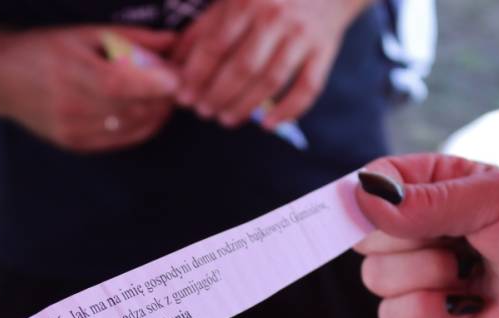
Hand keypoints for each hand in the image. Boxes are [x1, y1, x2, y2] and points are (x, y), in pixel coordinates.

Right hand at [0, 27, 179, 151]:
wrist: (2, 79)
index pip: (122, 82)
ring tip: (162, 93)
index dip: (154, 82)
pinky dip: (142, 125)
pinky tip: (145, 109)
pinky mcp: (77, 145)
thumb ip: (133, 39)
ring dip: (156, 111)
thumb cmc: (46, 48)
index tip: (178, 76)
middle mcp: (71, 106)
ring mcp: (74, 130)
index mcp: (72, 71)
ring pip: (132, 126)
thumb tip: (173, 41)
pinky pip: (122, 139)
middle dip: (162, 96)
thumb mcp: (86, 33)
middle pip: (133, 107)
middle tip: (176, 81)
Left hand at [172, 0, 366, 127]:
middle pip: (242, 67)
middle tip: (204, 112)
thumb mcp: (231, 0)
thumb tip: (174, 63)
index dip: (197, 75)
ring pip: (270, 81)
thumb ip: (203, 29)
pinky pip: (308, 87)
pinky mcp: (324, 49)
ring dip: (245, 106)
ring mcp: (301, 34)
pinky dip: (288, 110)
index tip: (184, 97)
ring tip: (226, 119)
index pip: (215, 45)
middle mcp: (274, 16)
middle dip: (218, 95)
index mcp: (245, 0)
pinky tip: (267, 124)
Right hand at [354, 154, 498, 317]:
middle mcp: (423, 234)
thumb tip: (363, 198)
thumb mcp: (493, 199)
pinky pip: (391, 317)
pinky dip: (429, 312)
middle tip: (454, 242)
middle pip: (364, 234)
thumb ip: (425, 200)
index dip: (365, 192)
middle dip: (404, 239)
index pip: (377, 182)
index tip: (368, 202)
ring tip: (471, 276)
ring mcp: (422, 280)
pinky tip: (469, 307)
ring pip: (374, 277)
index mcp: (438, 190)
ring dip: (425, 275)